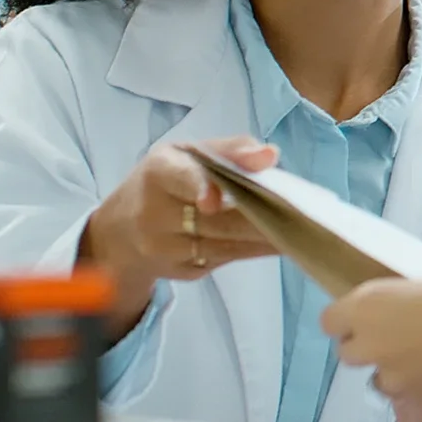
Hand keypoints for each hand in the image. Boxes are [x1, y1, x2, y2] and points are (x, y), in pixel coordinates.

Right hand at [80, 138, 281, 337]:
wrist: (121, 232)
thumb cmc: (165, 182)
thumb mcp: (187, 154)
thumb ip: (230, 150)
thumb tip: (269, 155)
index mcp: (158, 172)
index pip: (179, 178)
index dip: (198, 187)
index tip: (214, 200)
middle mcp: (155, 213)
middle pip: (216, 219)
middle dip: (260, 216)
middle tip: (298, 211)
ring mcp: (166, 248)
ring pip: (226, 244)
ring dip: (266, 238)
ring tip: (301, 228)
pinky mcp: (182, 271)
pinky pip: (225, 260)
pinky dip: (255, 251)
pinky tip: (280, 243)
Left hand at [324, 232, 421, 421]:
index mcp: (371, 305)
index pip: (331, 320)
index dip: (349, 317)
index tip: (371, 312)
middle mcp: (373, 346)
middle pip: (352, 352)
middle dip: (372, 345)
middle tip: (405, 333)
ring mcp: (394, 381)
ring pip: (382, 379)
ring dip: (398, 370)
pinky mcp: (419, 406)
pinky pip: (412, 398)